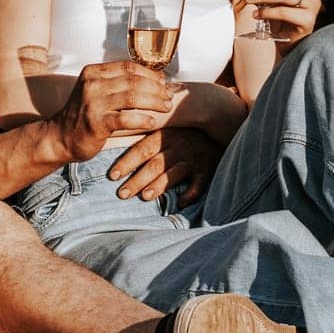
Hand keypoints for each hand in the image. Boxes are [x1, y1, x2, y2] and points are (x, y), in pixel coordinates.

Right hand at [48, 61, 174, 161]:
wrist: (59, 138)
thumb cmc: (82, 115)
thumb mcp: (94, 91)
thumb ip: (116, 82)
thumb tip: (152, 78)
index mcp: (93, 72)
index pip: (128, 66)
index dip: (150, 73)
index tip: (163, 81)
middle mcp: (92, 84)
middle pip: (134, 80)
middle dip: (156, 88)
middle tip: (168, 96)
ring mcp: (93, 103)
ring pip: (133, 96)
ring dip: (154, 101)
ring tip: (165, 107)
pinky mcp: (96, 123)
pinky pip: (126, 118)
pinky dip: (142, 119)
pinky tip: (152, 122)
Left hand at [107, 126, 222, 205]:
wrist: (221, 130)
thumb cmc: (186, 134)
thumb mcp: (168, 131)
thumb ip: (147, 140)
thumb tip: (115, 149)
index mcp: (166, 135)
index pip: (142, 149)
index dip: (127, 162)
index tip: (112, 175)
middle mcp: (179, 145)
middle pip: (155, 164)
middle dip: (137, 179)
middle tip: (122, 194)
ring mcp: (194, 158)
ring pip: (173, 173)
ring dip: (159, 185)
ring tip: (145, 197)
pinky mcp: (208, 169)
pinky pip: (200, 182)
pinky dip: (191, 193)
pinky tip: (181, 203)